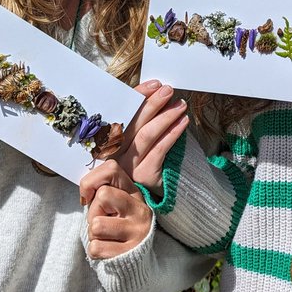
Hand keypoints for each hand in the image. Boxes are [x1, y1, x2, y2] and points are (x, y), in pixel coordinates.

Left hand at [80, 160, 152, 259]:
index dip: (91, 180)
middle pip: (102, 195)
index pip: (112, 169)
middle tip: (103, 222)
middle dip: (93, 212)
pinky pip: (95, 247)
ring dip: (93, 234)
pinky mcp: (128, 254)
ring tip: (106, 238)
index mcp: (135, 194)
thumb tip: (85, 191)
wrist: (136, 264)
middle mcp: (140, 210)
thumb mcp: (116, 205)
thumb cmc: (118, 229)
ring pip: (96, 225)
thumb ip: (102, 191)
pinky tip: (108, 251)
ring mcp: (137, 233)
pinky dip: (95, 252)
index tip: (89, 196)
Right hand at [118, 79, 188, 197]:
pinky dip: (172, 134)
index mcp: (108, 141)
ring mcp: (127, 166)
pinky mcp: (142, 176)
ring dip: (166, 117)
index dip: (138, 96)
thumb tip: (155, 96)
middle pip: (134, 122)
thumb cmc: (135, 170)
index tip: (154, 84)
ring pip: (147, 135)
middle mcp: (114, 152)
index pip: (122, 113)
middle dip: (153, 103)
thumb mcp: (130, 147)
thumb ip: (137, 126)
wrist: (136, 207)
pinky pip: (159, 151)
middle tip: (168, 90)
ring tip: (181, 106)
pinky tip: (183, 124)